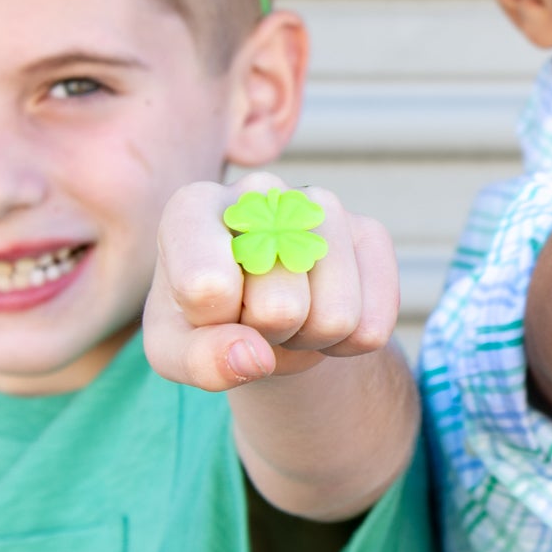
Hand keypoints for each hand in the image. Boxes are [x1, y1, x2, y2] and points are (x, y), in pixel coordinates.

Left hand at [146, 171, 402, 391]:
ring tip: (286, 316)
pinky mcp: (370, 232)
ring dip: (310, 340)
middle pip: (279, 309)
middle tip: (253, 318)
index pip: (206, 286)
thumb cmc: (204, 321)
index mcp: (193, 207)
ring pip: (336, 317)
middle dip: (267, 336)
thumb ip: (200, 360)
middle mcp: (262, 191)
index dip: (213, 324)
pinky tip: (322, 313)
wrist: (259, 310)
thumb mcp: (178, 351)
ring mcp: (322, 205)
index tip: (208, 310)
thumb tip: (253, 357)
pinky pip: (373, 324)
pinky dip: (348, 344)